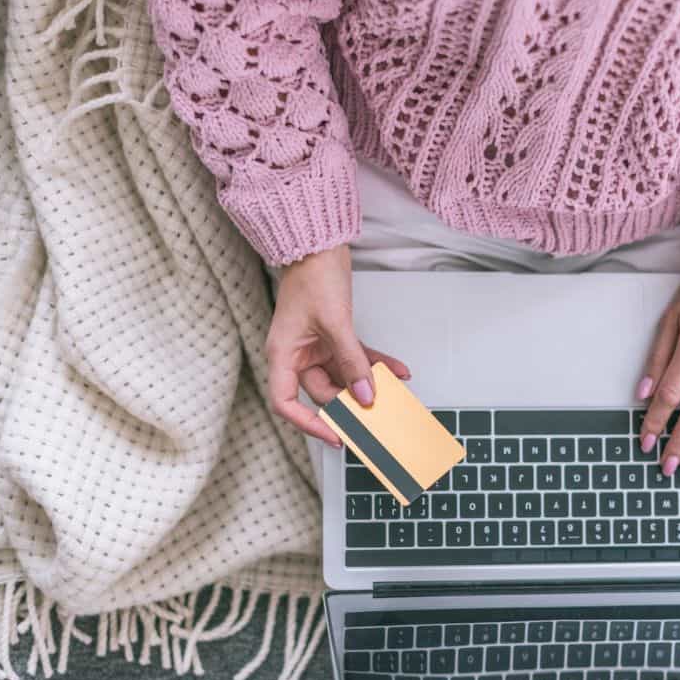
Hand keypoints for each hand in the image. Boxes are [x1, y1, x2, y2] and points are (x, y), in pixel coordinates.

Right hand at [264, 244, 409, 445]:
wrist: (319, 245)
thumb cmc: (313, 276)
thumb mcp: (335, 323)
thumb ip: (351, 361)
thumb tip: (365, 394)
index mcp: (283, 355)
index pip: (286, 402)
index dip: (307, 424)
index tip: (334, 434)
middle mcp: (296, 354)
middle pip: (322, 392)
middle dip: (349, 403)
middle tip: (374, 416)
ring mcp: (315, 346)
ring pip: (342, 376)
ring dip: (367, 382)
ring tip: (392, 392)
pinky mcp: (332, 336)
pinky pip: (354, 358)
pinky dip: (373, 364)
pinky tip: (396, 370)